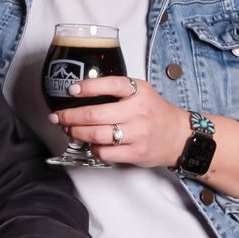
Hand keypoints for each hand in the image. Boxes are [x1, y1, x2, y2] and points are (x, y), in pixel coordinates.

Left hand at [51, 76, 185, 167]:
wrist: (180, 136)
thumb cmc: (156, 113)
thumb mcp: (142, 92)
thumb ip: (118, 90)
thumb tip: (82, 91)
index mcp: (139, 92)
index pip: (110, 84)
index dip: (88, 87)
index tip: (72, 90)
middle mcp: (138, 112)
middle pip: (95, 114)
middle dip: (70, 116)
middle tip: (58, 117)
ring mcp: (137, 134)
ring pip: (96, 135)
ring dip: (76, 133)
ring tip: (68, 130)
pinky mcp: (136, 153)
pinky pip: (105, 152)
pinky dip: (92, 149)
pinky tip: (89, 144)